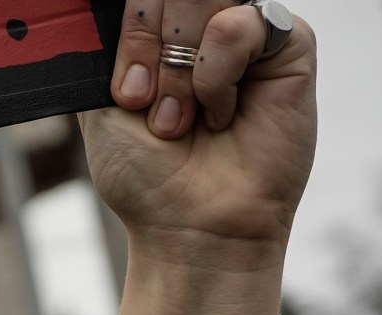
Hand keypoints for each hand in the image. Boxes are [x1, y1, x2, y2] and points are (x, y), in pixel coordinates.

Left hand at [86, 0, 317, 268]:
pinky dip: (216, 74)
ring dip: (178, 68)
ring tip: (180, 120)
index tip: (124, 95)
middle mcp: (198, 22)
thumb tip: (92, 4)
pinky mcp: (289, 44)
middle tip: (146, 104)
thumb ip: (104, 42)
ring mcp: (243, 29)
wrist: (191, 225)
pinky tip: (220, 113)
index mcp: (155, 29)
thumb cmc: (145, 173)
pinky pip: (240, 24)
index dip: (128, 32)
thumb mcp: (100, 102)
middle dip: (149, 48)